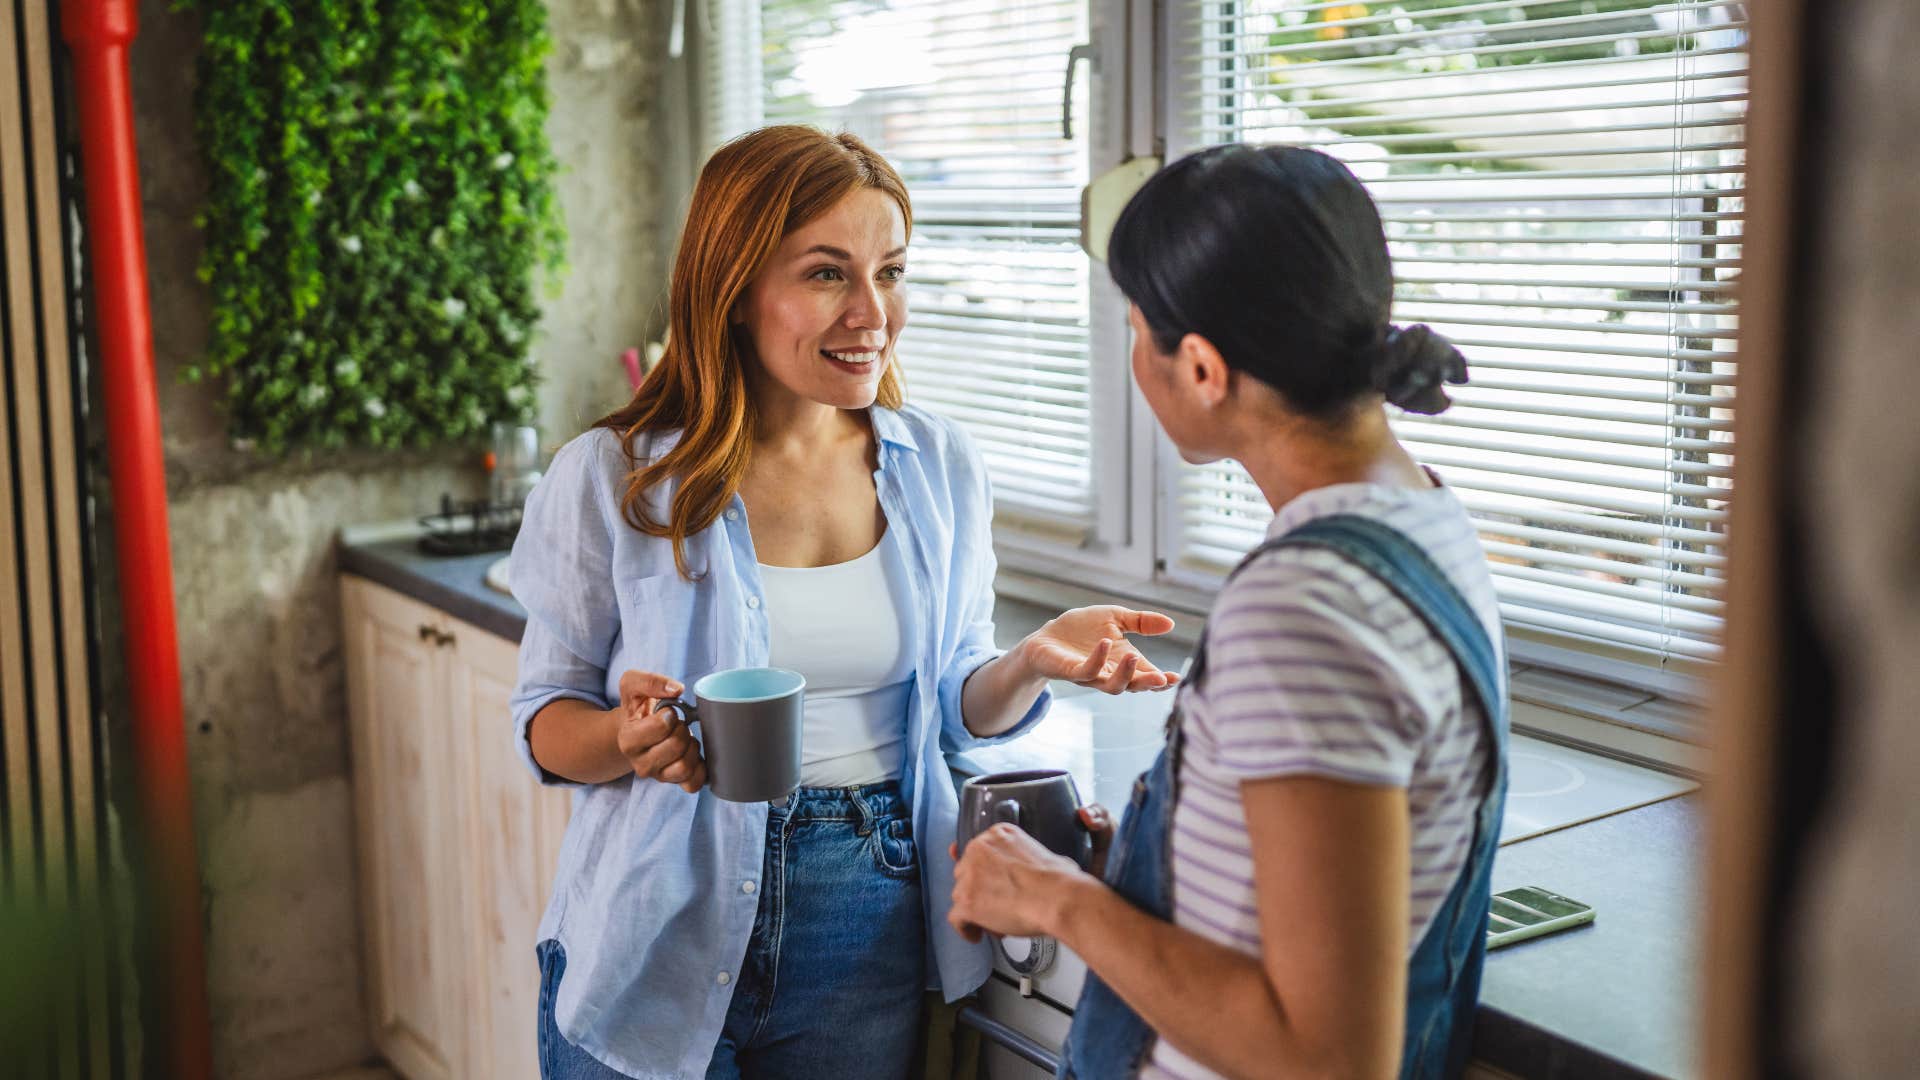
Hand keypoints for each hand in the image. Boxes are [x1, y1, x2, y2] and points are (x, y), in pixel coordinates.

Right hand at [614, 670, 705, 793]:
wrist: (637, 728)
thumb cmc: (638, 707)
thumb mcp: (633, 685)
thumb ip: (650, 681)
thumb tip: (676, 689)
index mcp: (628, 740)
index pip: (660, 727)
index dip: (670, 715)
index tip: (667, 712)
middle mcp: (640, 763)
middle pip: (676, 746)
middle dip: (682, 729)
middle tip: (677, 724)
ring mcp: (658, 775)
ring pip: (685, 767)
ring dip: (692, 747)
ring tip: (685, 738)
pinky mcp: (673, 782)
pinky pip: (693, 783)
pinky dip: (700, 768)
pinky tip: (694, 754)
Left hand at [948, 825, 1086, 942]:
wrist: (1057, 898)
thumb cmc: (1059, 881)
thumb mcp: (1047, 854)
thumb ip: (1030, 858)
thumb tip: (1041, 870)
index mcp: (998, 835)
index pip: (979, 852)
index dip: (984, 872)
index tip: (986, 880)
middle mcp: (979, 850)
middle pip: (965, 873)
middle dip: (978, 890)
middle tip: (995, 904)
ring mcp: (970, 875)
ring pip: (960, 895)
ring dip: (974, 910)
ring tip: (994, 922)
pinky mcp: (967, 901)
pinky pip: (956, 918)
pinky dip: (966, 928)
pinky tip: (976, 934)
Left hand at [1018, 605, 1179, 693]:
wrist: (1047, 636)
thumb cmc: (1081, 630)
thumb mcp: (1115, 618)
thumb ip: (1141, 622)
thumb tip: (1171, 623)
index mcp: (1123, 662)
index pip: (1147, 675)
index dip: (1162, 680)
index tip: (1176, 677)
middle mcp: (1110, 673)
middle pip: (1133, 686)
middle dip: (1148, 684)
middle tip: (1163, 679)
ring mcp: (1091, 675)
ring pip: (1112, 685)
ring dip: (1125, 674)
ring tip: (1134, 656)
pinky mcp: (1071, 671)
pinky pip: (1086, 671)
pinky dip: (1097, 659)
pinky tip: (1105, 643)